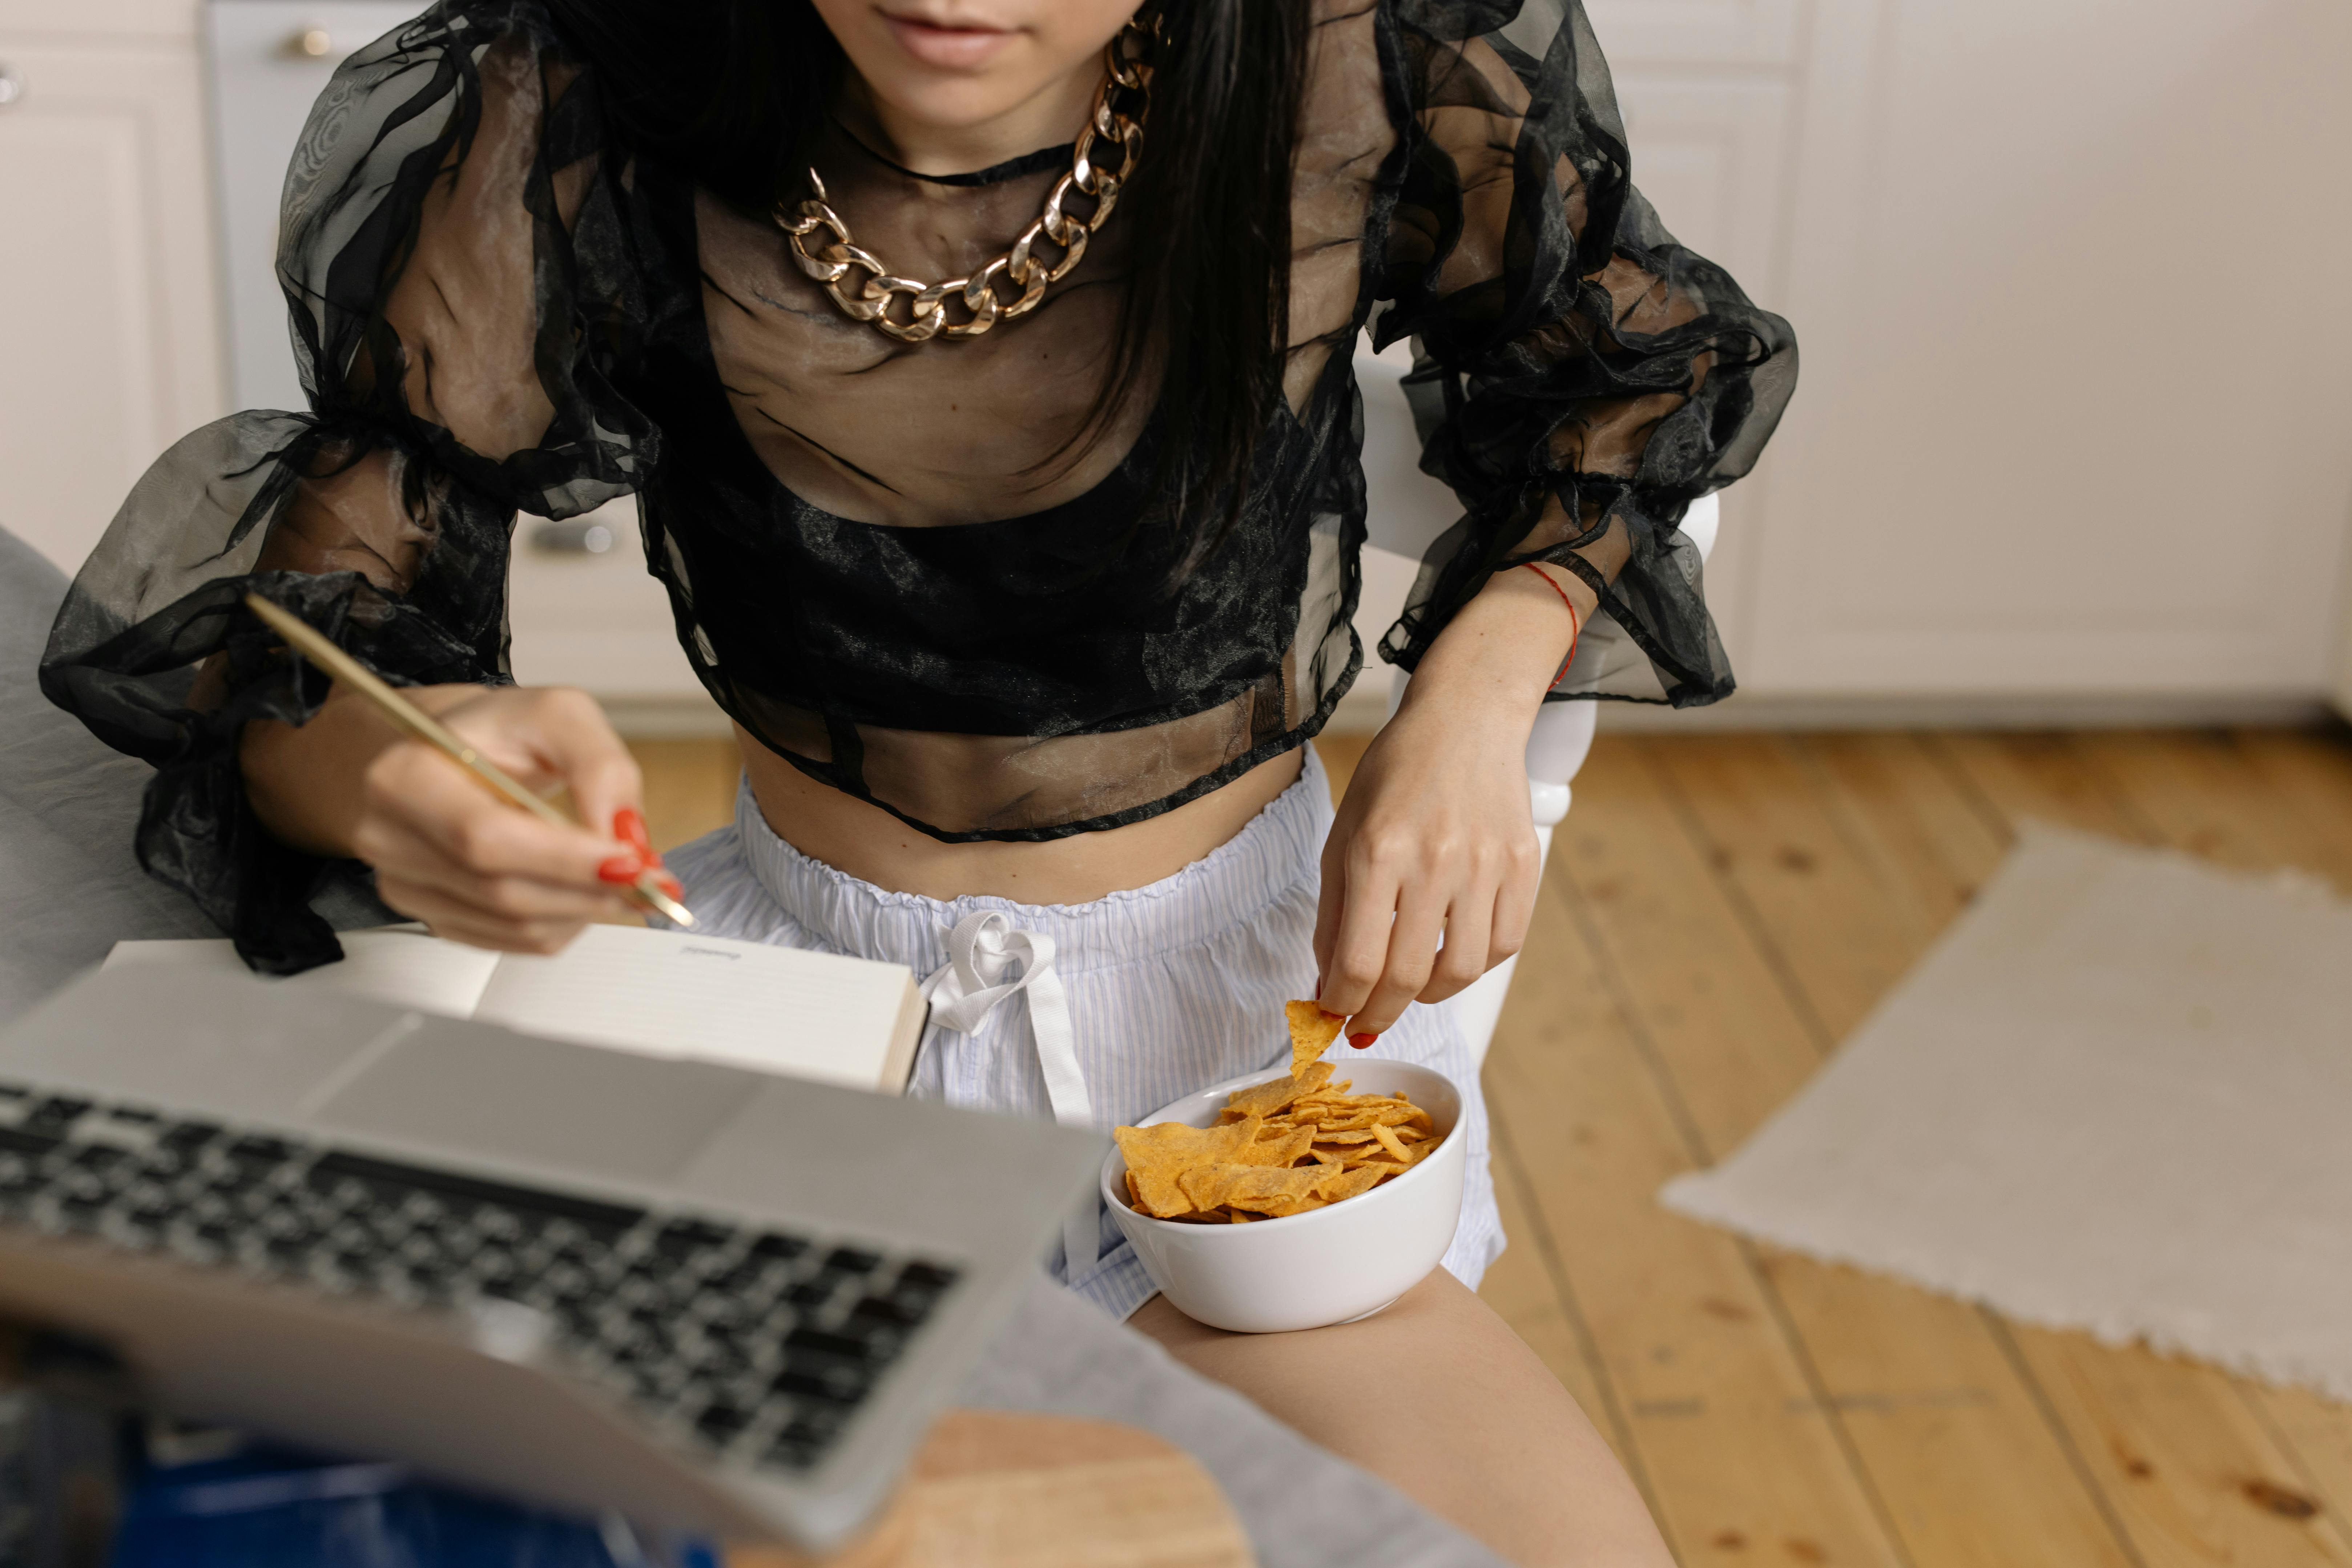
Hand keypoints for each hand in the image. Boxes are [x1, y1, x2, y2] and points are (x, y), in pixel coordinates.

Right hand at [345, 686, 667, 952]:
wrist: (452, 755)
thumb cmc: (498, 733)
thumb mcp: (558, 715)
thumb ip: (599, 765)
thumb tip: (625, 835)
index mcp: (405, 776)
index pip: (486, 837)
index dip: (563, 859)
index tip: (629, 862)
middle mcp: (391, 836)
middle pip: (500, 890)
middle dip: (585, 889)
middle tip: (648, 880)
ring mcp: (405, 884)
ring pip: (511, 924)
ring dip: (581, 909)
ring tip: (624, 881)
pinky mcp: (432, 915)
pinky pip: (509, 941)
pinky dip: (561, 924)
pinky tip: (583, 892)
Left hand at [1313, 561, 1583, 1040]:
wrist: (1466, 720)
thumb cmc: (1395, 775)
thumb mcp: (1344, 832)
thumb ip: (1333, 912)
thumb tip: (1328, 983)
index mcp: (1378, 849)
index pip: (1358, 961)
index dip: (1340, 1004)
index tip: (1331, 1015)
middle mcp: (1434, 860)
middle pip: (1406, 976)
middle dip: (1378, 1014)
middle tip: (1365, 1023)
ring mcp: (1486, 864)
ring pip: (1460, 971)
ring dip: (1426, 997)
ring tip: (1408, 991)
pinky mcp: (1523, 866)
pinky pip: (1503, 945)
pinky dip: (1473, 967)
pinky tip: (1450, 957)